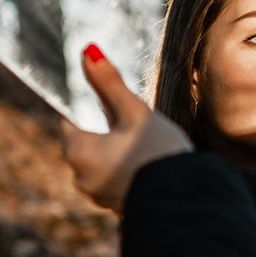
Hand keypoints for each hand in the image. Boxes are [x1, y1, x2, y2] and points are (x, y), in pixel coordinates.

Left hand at [61, 44, 193, 213]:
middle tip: (135, 122)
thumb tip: (88, 50)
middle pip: (86, 141)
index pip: (70, 121)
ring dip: (117, 150)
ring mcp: (98, 195)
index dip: (90, 108)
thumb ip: (109, 82)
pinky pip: (116, 179)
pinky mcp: (117, 206)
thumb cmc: (158, 151)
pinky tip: (149, 163)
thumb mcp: (134, 111)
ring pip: (102, 161)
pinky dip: (127, 168)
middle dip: (107, 130)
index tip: (112, 105)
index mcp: (77, 151)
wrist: (185, 196)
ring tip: (146, 143)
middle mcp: (80, 177)